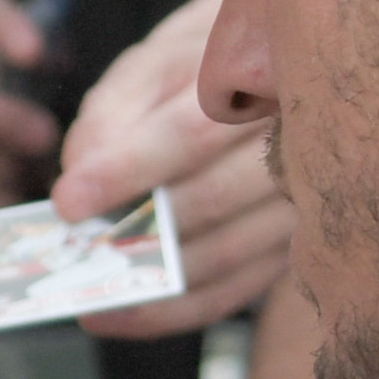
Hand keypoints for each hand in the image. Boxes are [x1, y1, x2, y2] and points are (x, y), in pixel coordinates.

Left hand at [49, 0, 292, 337]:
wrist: (281, 75)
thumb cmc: (205, 66)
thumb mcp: (155, 65)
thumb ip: (114, 112)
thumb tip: (80, 174)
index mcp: (265, 73)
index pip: (192, 132)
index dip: (126, 170)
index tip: (68, 202)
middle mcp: (302, 138)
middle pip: (212, 199)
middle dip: (132, 234)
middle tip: (72, 257)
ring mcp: (310, 199)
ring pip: (226, 252)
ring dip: (149, 282)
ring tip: (86, 294)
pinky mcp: (297, 245)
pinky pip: (236, 289)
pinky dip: (175, 310)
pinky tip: (121, 314)